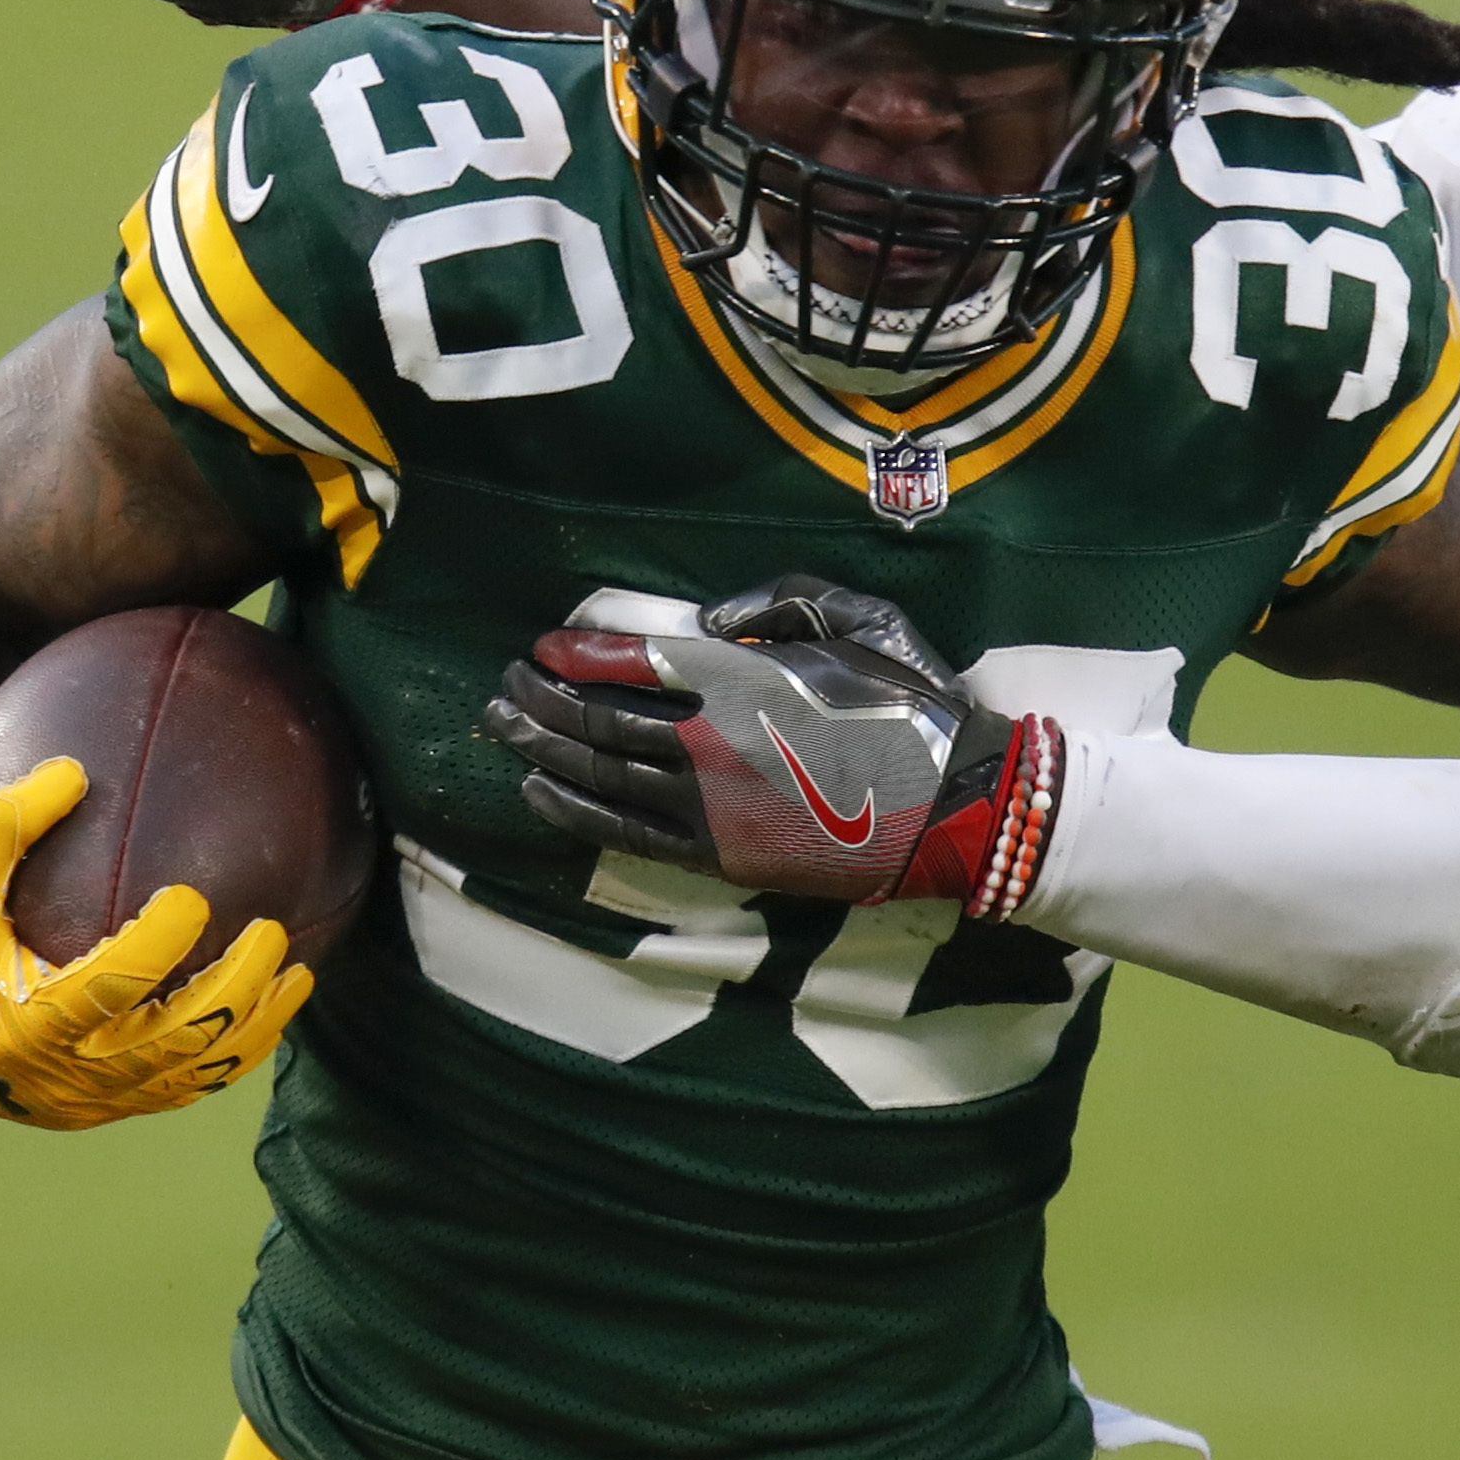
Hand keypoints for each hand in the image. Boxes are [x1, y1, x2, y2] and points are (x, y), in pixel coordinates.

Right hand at [0, 759, 310, 1128]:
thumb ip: (4, 826)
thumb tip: (75, 768)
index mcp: (23, 1025)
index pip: (108, 988)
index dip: (158, 945)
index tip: (192, 895)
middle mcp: (61, 1076)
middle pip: (172, 1041)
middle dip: (233, 987)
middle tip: (271, 932)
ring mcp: (87, 1102)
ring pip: (190, 1076)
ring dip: (252, 1027)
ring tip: (298, 974)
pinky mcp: (101, 1110)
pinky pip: (180, 1091)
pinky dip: (230, 1057)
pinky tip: (268, 1010)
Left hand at [484, 577, 1053, 907]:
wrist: (955, 807)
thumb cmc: (910, 704)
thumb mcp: (862, 618)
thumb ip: (778, 603)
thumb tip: (706, 627)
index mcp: (745, 680)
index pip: (633, 662)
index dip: (578, 654)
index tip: (543, 646)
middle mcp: (711, 744)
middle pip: (600, 719)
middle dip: (542, 699)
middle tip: (506, 683)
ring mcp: (710, 807)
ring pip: (601, 775)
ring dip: (542, 748)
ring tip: (504, 726)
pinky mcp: (720, 857)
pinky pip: (626, 832)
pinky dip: (574, 809)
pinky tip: (541, 790)